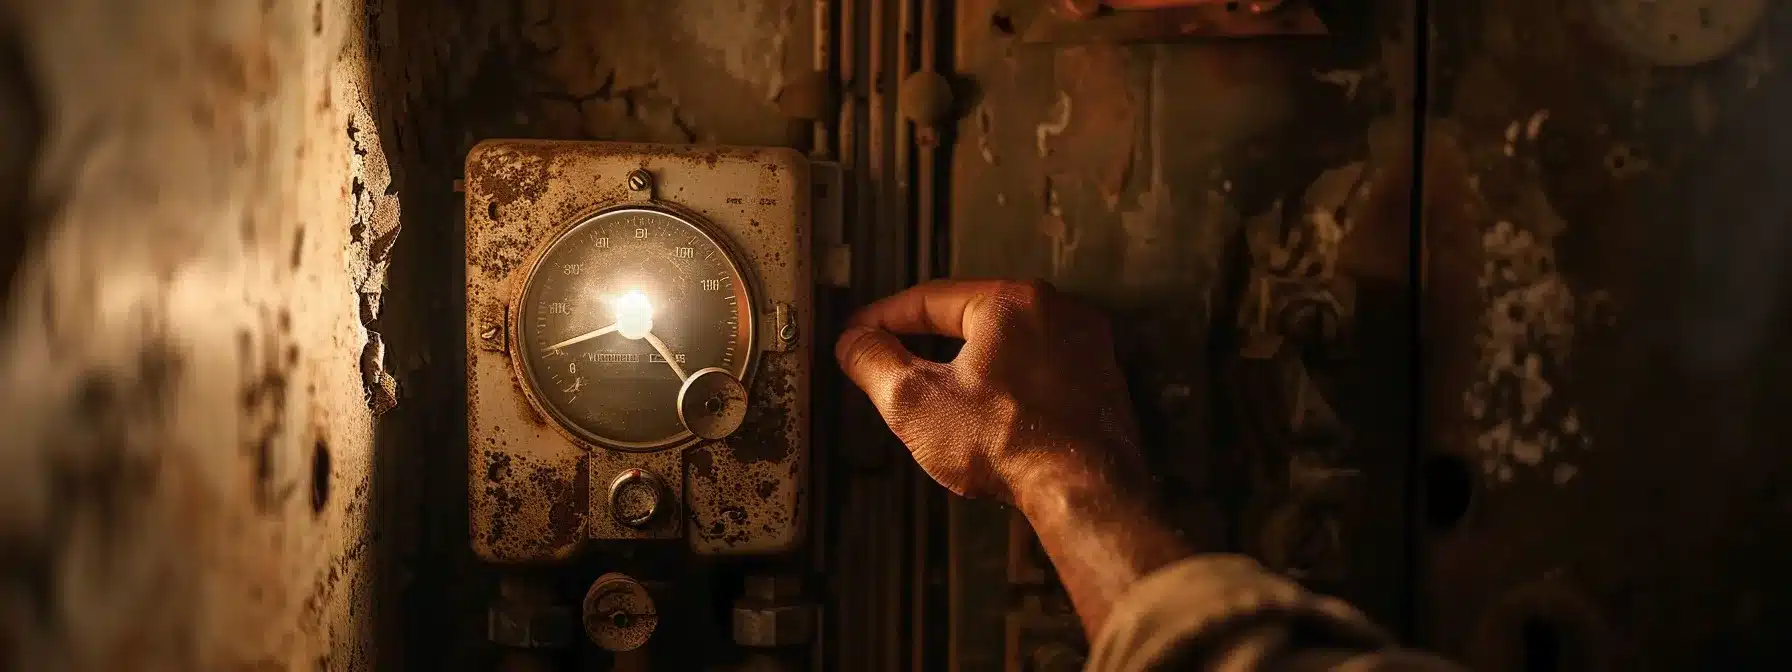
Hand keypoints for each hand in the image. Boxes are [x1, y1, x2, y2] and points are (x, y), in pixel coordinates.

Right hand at [834, 279, 1145, 502]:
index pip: (929, 298)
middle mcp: (1057, 309)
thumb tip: (853, 342)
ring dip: (971, 361)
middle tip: (892, 362)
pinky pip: (1041, 367)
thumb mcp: (915, 403)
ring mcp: (1087, 343)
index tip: (858, 336)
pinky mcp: (1103, 379)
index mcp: (1010, 301)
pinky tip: (990, 412)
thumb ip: (874, 363)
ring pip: (1009, 342)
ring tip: (937, 392)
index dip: (883, 318)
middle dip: (928, 339)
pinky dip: (1010, 381)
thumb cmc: (1005, 446)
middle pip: (972, 317)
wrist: (1084, 491)